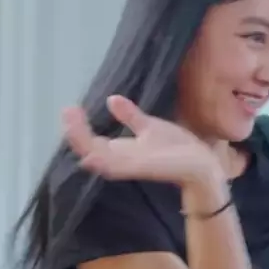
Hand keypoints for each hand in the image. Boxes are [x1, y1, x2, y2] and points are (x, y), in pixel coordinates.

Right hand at [62, 95, 221, 184]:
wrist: (200, 164)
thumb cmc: (177, 149)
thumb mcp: (150, 126)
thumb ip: (130, 116)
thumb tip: (111, 99)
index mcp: (119, 151)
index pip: (90, 140)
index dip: (77, 126)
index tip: (70, 108)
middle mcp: (118, 160)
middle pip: (87, 149)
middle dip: (75, 132)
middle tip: (67, 111)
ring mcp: (127, 166)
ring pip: (95, 158)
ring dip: (82, 141)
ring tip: (71, 123)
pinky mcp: (139, 169)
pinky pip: (114, 167)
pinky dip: (101, 160)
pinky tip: (90, 153)